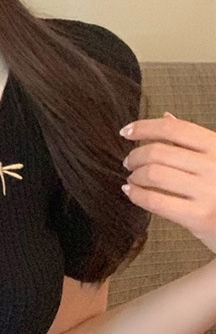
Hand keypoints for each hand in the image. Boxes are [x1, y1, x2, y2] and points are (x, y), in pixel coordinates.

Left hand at [121, 112, 215, 253]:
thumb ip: (192, 142)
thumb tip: (166, 116)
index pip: (174, 129)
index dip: (145, 127)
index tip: (126, 132)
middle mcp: (215, 166)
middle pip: (158, 152)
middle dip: (135, 156)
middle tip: (129, 162)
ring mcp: (208, 192)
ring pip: (154, 174)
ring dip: (135, 176)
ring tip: (133, 179)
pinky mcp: (200, 217)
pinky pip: (155, 201)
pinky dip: (136, 195)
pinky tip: (131, 193)